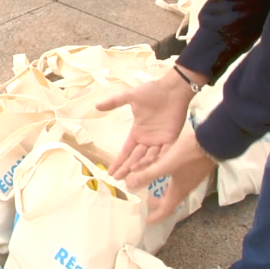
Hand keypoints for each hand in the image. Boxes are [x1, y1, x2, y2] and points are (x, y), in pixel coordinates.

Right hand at [96, 64, 206, 179]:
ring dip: (141, 166)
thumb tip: (96, 106)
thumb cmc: (152, 91)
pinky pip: (164, 152)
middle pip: (136, 158)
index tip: (110, 172)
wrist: (172, 88)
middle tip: (119, 180)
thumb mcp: (130, 97)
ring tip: (132, 172)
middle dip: (127, 169)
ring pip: (149, 158)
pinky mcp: (171, 139)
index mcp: (138, 132)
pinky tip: (150, 167)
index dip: (119, 161)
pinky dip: (157, 159)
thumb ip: (114, 102)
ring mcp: (159, 140)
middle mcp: (147, 139)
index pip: (126, 150)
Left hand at [127, 126, 216, 223]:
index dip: (156, 217)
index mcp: (178, 190)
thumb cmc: (188, 155)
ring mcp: (191, 177)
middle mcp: (185, 187)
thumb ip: (147, 175)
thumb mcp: (165, 165)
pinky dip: (168, 181)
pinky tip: (164, 171)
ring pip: (174, 189)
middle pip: (170, 200)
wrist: (212, 142)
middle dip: (158, 203)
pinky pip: (178, 180)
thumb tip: (129, 186)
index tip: (147, 222)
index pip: (166, 210)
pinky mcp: (193, 168)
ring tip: (153, 188)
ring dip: (163, 192)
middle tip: (147, 203)